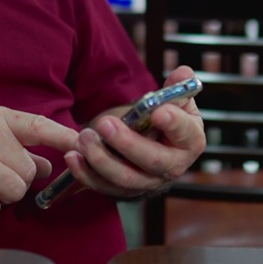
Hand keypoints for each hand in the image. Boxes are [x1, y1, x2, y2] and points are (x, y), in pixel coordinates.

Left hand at [64, 66, 205, 198]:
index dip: (173, 122)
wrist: (152, 141)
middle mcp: (172, 166)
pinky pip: (104, 187)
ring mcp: (147, 182)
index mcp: (190, 140)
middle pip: (152, 160)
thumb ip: (176, 87)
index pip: (185, 132)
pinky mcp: (124, 190)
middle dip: (126, 143)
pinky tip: (72, 157)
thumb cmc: (164, 116)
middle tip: (104, 124)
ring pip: (125, 178)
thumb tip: (182, 73)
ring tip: (84, 137)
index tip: (157, 111)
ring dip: (101, 159)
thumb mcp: (174, 100)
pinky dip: (86, 174)